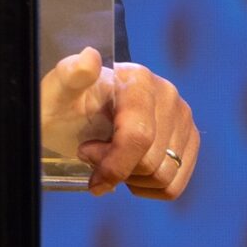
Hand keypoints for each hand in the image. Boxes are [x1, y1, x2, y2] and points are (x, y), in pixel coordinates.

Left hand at [39, 45, 199, 200]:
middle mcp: (167, 95)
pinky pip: (173, 186)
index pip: (138, 136)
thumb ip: (69, 75)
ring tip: (112, 159)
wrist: (76, 115)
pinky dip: (147, 187)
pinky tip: (128, 168)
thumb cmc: (64, 105)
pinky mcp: (189, 141)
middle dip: (116, 169)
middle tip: (93, 155)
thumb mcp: (57, 91)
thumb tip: (88, 59)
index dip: (113, 163)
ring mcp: (182, 119)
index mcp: (138, 79)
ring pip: (163, 177)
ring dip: (130, 179)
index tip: (87, 164)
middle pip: (150, 162)